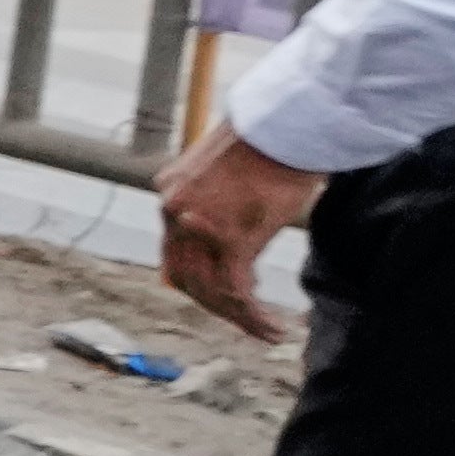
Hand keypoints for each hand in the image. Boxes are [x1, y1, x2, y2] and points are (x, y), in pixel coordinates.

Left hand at [156, 127, 320, 340]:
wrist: (284, 125)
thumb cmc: (268, 143)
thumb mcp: (224, 170)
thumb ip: (212, 196)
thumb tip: (223, 219)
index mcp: (170, 194)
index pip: (174, 252)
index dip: (197, 280)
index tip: (223, 295)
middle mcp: (174, 212)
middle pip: (185, 278)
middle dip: (215, 306)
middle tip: (245, 321)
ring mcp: (199, 227)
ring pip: (210, 291)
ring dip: (237, 318)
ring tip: (265, 331)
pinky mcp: (231, 239)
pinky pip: (237, 292)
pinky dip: (253, 317)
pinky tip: (273, 328)